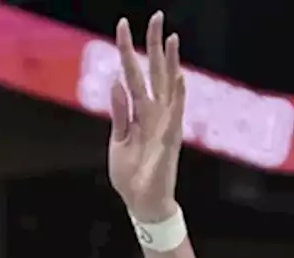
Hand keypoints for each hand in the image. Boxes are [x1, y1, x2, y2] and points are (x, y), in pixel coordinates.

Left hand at [107, 13, 184, 222]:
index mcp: (140, 113)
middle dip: (152, 45)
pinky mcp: (169, 140)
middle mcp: (156, 113)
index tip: (123, 25)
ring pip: (167, 86)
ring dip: (169, 62)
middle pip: (154, 72)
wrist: (141, 203)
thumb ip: (119, 113)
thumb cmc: (131, 173)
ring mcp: (164, 124)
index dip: (128, 51)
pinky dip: (175, 95)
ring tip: (170, 37)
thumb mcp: (118, 140)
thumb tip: (116, 82)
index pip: (133, 74)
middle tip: (154, 16)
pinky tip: (177, 76)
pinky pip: (173, 113)